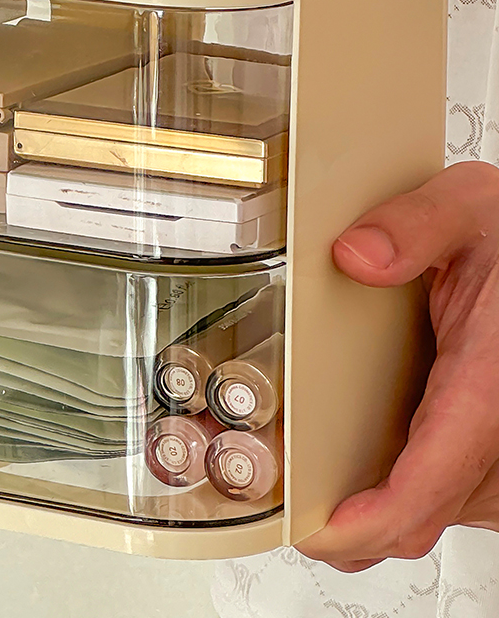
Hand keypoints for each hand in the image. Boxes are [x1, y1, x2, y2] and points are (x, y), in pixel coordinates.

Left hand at [298, 161, 498, 570]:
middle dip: (343, 521)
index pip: (431, 479)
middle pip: (420, 515)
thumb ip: (415, 225)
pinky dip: (395, 494)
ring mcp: (497, 452)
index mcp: (489, 383)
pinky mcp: (487, 452)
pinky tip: (348, 466)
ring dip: (369, 511)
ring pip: (430, 513)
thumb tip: (354, 255)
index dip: (372, 518)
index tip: (320, 531)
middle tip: (262, 490)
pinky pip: (443, 495)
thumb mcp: (469, 207)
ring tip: (290, 471)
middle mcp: (498, 431)